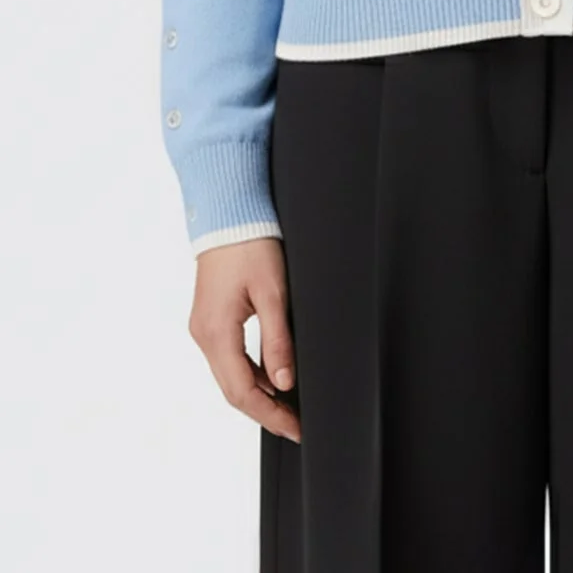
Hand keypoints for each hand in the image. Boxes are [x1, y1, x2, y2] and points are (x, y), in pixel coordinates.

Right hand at [188, 237, 300, 442]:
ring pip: (230, 375)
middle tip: (296, 425)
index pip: (242, 392)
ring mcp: (204, 328)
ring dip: (258, 393)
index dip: (270, 415)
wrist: (228, 216)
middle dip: (265, 411)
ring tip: (289, 405)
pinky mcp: (210, 319)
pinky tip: (273, 375)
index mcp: (217, 333)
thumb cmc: (251, 246)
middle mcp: (204, 336)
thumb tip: (285, 383)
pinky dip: (250, 372)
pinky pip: (228, 357)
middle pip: (233, 390)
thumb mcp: (273, 293)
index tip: (296, 429)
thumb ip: (278, 340)